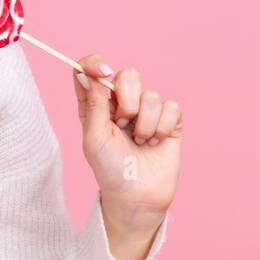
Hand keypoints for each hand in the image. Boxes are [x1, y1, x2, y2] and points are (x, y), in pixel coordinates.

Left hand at [72, 54, 182, 245]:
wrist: (137, 195)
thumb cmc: (109, 169)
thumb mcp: (94, 137)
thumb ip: (93, 104)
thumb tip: (87, 73)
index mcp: (96, 105)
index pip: (92, 71)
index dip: (95, 63)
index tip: (101, 69)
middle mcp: (121, 104)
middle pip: (128, 75)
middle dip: (127, 98)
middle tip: (123, 123)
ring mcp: (147, 111)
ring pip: (151, 95)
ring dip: (144, 123)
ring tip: (139, 141)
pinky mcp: (169, 121)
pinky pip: (171, 106)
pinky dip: (162, 127)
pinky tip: (155, 142)